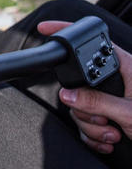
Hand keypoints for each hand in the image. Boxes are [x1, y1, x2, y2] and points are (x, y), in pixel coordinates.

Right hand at [37, 20, 131, 153]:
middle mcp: (113, 79)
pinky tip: (109, 139)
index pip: (91, 44)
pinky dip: (94, 135)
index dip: (67, 34)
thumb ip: (97, 101)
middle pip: (78, 83)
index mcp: (123, 67)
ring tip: (113, 132)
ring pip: (79, 105)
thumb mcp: (128, 111)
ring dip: (92, 126)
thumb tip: (67, 94)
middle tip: (105, 118)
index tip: (45, 28)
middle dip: (87, 109)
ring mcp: (107, 97)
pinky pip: (84, 122)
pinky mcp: (105, 115)